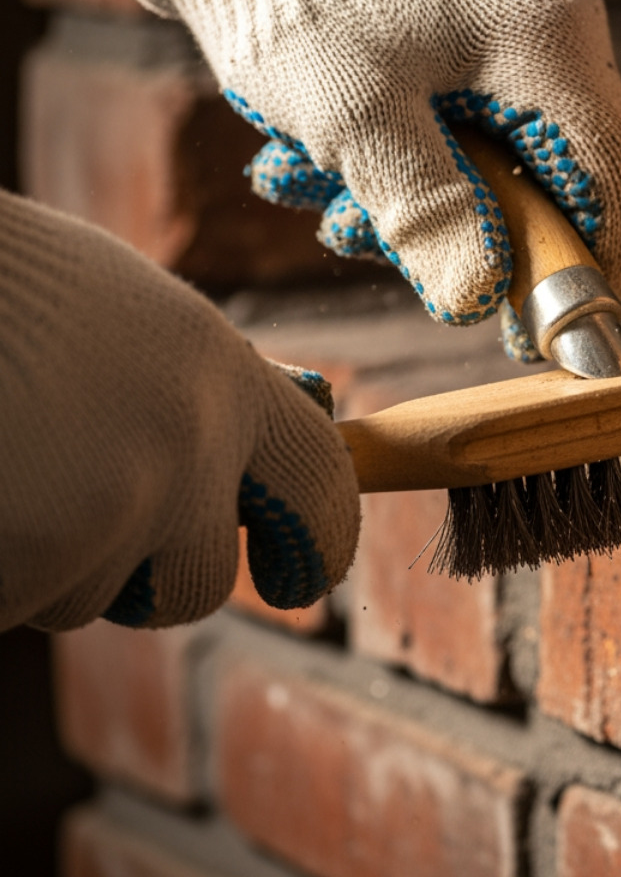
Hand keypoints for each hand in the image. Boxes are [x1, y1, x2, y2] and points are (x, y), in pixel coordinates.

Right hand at [0, 194, 358, 630]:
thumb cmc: (8, 286)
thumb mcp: (130, 316)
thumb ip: (197, 394)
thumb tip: (252, 470)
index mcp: (228, 377)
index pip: (323, 490)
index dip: (316, 546)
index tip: (298, 577)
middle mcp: (190, 448)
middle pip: (198, 584)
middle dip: (146, 583)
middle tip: (84, 533)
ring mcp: (111, 509)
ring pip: (85, 597)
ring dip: (42, 562)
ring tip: (6, 467)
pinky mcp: (34, 558)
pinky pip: (13, 601)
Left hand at [114, 0, 620, 359]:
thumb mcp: (354, 118)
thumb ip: (427, 213)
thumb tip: (479, 301)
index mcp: (551, 44)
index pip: (618, 184)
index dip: (590, 273)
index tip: (536, 335)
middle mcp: (558, 38)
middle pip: (563, 186)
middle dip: (475, 236)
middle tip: (381, 245)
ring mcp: (521, 41)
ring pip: (508, 171)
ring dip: (419, 205)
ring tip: (324, 193)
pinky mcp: (479, 49)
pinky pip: (472, 140)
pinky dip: (407, 169)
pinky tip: (327, 163)